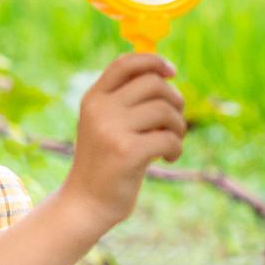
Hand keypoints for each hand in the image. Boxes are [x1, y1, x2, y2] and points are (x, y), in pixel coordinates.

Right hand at [61, 53, 185, 232]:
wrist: (86, 203)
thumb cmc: (105, 161)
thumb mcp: (106, 124)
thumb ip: (126, 100)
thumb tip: (164, 72)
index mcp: (93, 98)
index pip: (125, 63)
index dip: (153, 61)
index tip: (172, 72)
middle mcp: (100, 109)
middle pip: (153, 84)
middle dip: (174, 100)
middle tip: (175, 121)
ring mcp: (111, 130)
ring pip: (164, 110)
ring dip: (178, 125)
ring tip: (173, 140)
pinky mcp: (127, 152)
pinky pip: (168, 138)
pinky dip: (176, 147)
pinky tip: (169, 158)